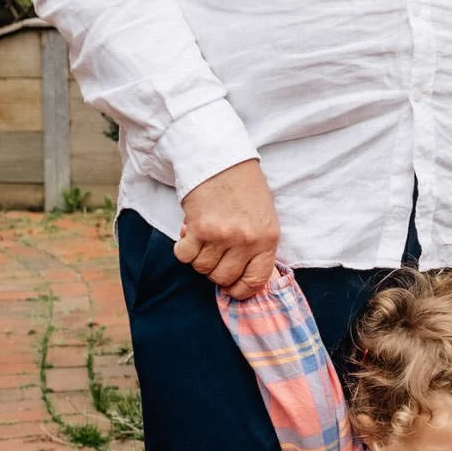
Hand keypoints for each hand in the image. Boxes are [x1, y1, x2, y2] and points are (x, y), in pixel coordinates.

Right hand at [175, 159, 279, 296]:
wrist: (221, 160)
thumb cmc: (244, 188)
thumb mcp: (264, 218)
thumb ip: (258, 247)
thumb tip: (244, 278)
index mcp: (267, 239)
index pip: (256, 281)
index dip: (241, 290)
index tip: (232, 289)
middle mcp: (246, 240)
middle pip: (223, 277)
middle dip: (215, 272)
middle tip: (213, 255)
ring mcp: (222, 235)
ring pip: (202, 267)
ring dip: (198, 257)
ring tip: (203, 238)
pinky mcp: (199, 228)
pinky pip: (185, 255)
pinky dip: (183, 248)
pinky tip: (189, 233)